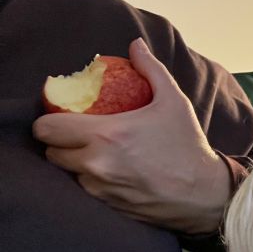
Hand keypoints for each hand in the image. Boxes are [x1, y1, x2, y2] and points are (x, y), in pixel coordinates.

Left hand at [33, 38, 231, 234]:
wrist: (205, 193)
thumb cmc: (188, 145)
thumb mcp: (174, 102)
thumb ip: (151, 70)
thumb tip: (135, 45)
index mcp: (107, 135)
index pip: (47, 129)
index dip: (49, 121)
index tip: (62, 117)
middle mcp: (97, 164)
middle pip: (51, 153)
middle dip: (60, 143)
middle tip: (78, 135)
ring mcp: (101, 188)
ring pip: (68, 174)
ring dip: (76, 163)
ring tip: (97, 154)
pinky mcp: (108, 206)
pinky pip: (86, 191)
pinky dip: (93, 181)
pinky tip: (112, 172)